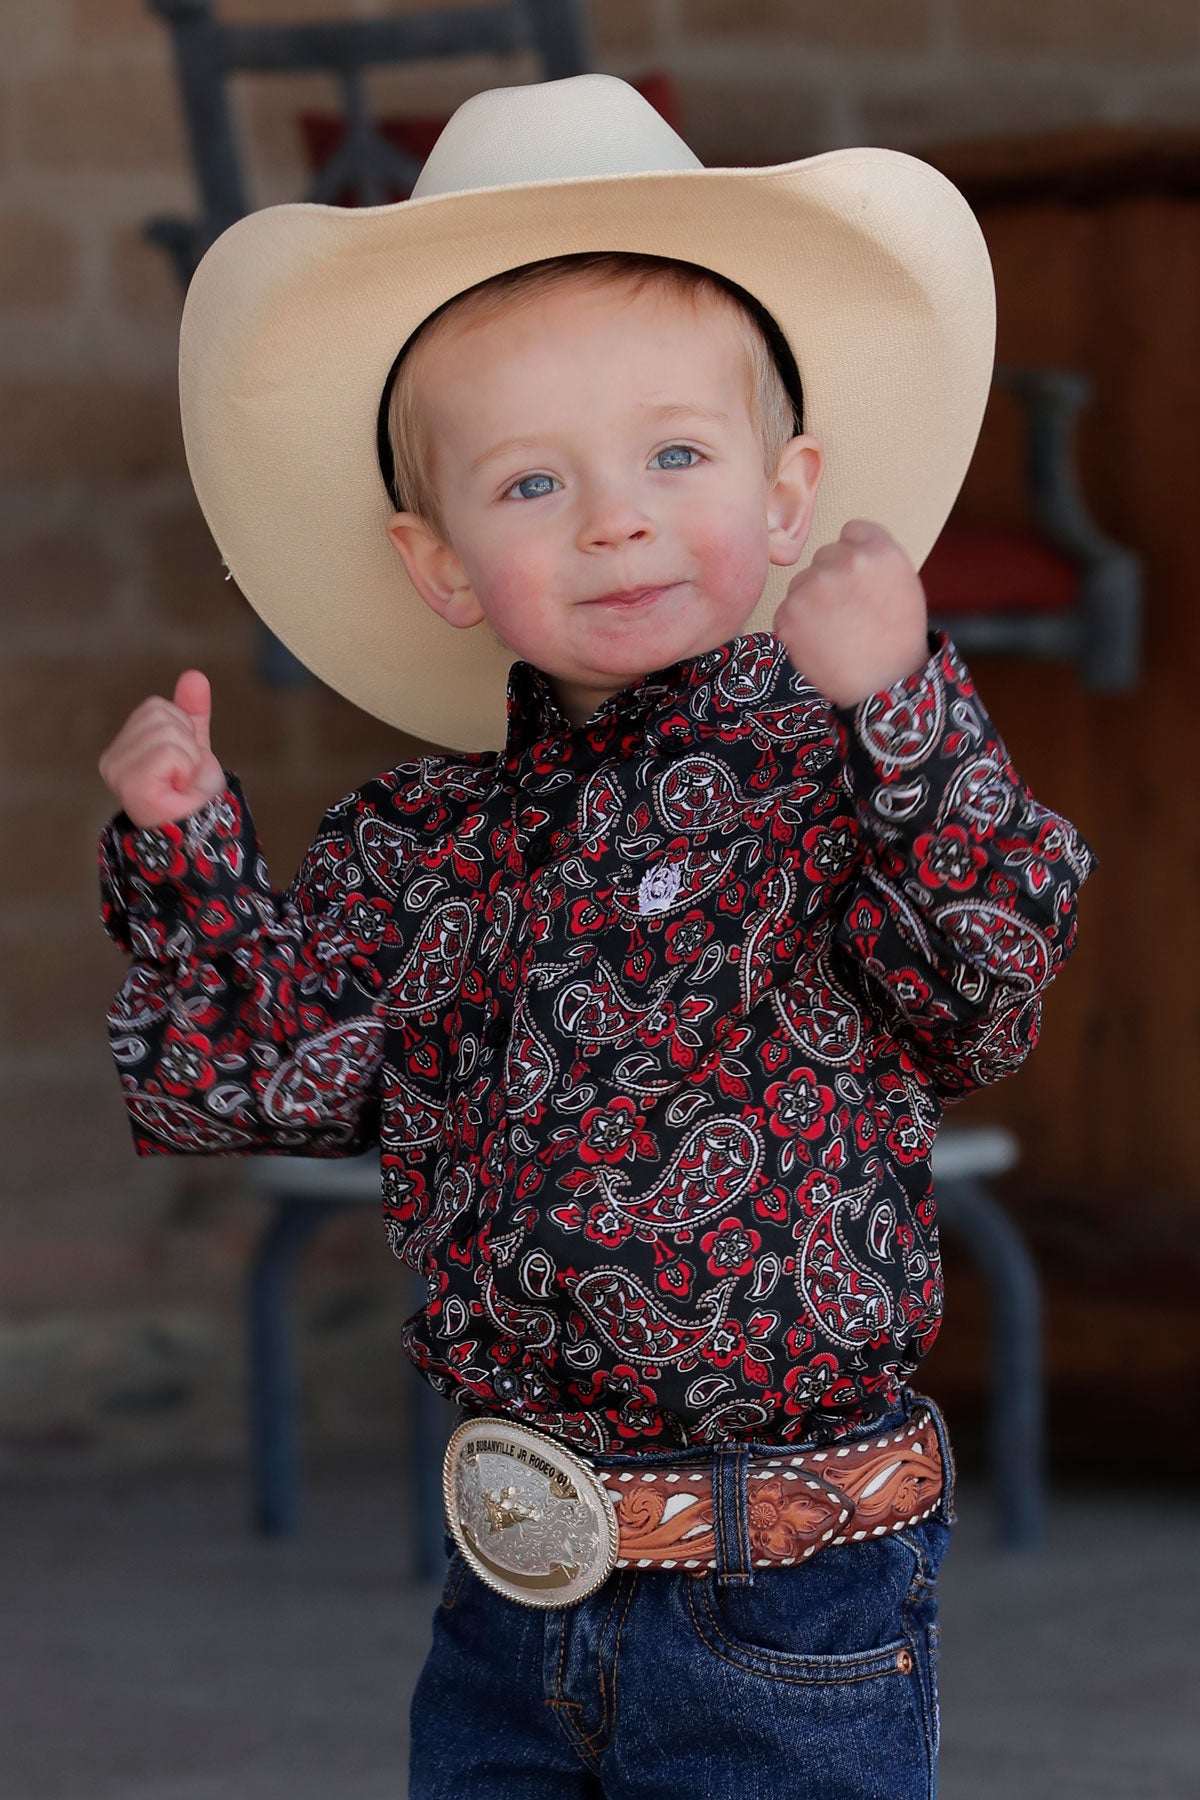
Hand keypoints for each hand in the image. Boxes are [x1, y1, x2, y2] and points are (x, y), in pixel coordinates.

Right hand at [98, 670, 225, 827]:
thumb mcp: (195, 746)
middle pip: (161, 715)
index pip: (156, 707)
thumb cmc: (193, 797)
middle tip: (184, 776)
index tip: (182, 765)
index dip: (183, 731)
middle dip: (188, 744)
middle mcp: (111, 759)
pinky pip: (170, 752)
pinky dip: (186, 769)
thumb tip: (194, 675)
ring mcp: (117, 771)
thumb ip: (191, 712)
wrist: (201, 834)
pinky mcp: (130, 784)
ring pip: (168, 732)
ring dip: (190, 759)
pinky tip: (178, 790)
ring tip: (181, 784)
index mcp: (122, 746)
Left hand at [772, 519, 929, 707]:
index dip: (855, 557)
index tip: (860, 580)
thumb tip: (845, 544)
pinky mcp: (788, 613)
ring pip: (802, 583)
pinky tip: (821, 642)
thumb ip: (874, 556)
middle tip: (850, 612)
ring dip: (813, 601)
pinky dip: (799, 625)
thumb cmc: (898, 638)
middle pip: (824, 556)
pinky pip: (788, 609)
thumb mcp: (904, 583)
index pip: (851, 531)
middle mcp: (844, 561)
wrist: (883, 685)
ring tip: (838, 630)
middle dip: (832, 579)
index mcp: (878, 549)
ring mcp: (812, 586)